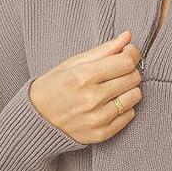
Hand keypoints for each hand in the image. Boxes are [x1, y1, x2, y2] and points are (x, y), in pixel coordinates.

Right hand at [29, 30, 141, 144]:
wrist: (37, 119)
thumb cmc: (53, 87)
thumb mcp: (71, 63)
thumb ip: (102, 50)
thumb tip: (128, 37)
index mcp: (83, 77)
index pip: (126, 62)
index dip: (132, 54)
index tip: (128, 52)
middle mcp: (92, 99)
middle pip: (133, 78)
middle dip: (130, 70)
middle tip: (118, 71)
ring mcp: (97, 118)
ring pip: (135, 97)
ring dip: (129, 89)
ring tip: (113, 88)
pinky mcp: (101, 133)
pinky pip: (129, 115)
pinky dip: (124, 107)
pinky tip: (110, 103)